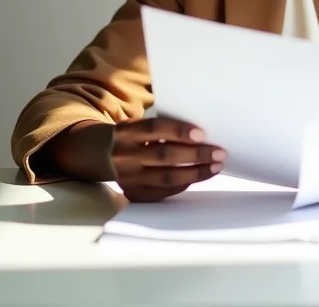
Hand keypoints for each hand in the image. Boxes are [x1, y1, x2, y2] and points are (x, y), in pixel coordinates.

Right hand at [111, 117, 226, 202]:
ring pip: (166, 177)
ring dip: (195, 172)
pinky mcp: (133, 193)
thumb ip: (162, 126)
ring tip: (216, 166)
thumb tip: (200, 132)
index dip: (179, 131)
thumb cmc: (131, 135)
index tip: (203, 133)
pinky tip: (199, 176)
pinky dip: (183, 184)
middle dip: (195, 154)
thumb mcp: (138, 124)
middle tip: (220, 153)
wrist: (98, 154)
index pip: (154, 128)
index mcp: (126, 132)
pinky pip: (163, 192)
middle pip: (164, 156)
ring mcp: (127, 178)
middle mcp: (124, 156)